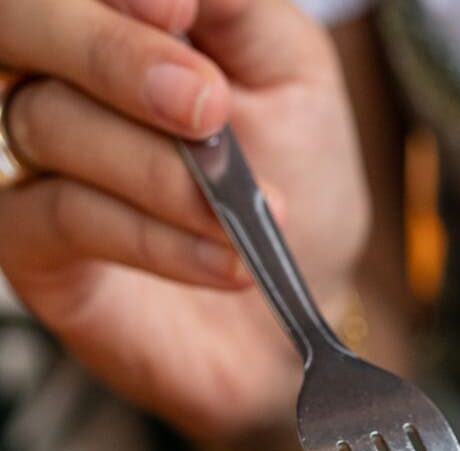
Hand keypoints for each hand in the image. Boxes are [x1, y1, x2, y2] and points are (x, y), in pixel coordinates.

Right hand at [0, 0, 369, 441]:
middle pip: (21, 23)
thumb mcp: (290, 68)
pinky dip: (156, 238)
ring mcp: (35, 152)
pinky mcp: (32, 240)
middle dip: (109, 55)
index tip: (179, 14)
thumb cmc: (296, 171)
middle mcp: (57, 70)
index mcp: (117, 16)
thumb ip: (233, 5)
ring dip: (164, 173)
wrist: (308, 290)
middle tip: (205, 108)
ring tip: (253, 210)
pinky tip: (227, 260)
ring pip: (49, 122)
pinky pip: (66, 216)